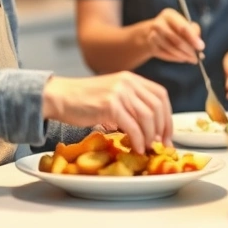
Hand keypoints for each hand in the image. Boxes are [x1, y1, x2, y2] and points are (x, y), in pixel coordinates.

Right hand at [42, 72, 172, 153]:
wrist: (60, 97)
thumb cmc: (84, 101)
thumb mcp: (112, 95)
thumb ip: (130, 105)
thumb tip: (150, 130)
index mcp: (131, 79)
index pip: (161, 95)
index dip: (167, 116)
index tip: (167, 133)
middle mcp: (128, 82)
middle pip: (158, 107)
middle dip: (163, 129)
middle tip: (161, 145)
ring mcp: (120, 92)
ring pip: (148, 117)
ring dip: (150, 137)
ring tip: (147, 147)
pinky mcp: (110, 105)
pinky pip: (133, 126)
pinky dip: (138, 140)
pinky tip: (136, 148)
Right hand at [139, 8, 204, 63]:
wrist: (152, 32)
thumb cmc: (173, 27)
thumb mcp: (184, 23)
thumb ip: (194, 31)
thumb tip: (200, 45)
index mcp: (169, 15)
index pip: (183, 28)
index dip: (193, 38)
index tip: (201, 47)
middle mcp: (159, 24)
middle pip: (177, 40)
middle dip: (189, 50)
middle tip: (197, 57)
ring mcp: (153, 36)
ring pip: (171, 49)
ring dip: (183, 56)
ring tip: (191, 59)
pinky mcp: (151, 46)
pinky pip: (166, 55)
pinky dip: (176, 58)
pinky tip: (182, 58)